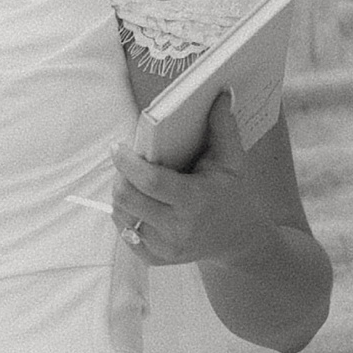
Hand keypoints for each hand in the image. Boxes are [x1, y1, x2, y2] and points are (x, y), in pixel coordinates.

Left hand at [109, 91, 268, 270]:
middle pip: (128, 201)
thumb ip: (223, 127)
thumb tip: (219, 93)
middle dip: (119, 178)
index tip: (117, 148)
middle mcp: (177, 229)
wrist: (235, 240)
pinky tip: (136, 204)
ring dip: (120, 196)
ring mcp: (164, 248)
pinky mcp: (155, 260)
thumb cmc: (231, 195)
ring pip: (123, 218)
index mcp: (194, 201)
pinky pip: (126, 235)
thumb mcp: (232, 161)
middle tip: (122, 163)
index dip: (128, 163)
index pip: (150, 181)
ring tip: (130, 182)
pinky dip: (125, 216)